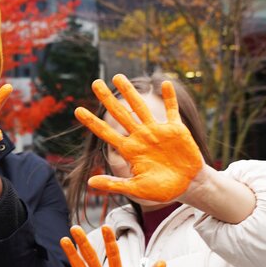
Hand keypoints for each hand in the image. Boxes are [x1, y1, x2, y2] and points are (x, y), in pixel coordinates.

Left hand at [76, 74, 203, 202]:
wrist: (188, 186)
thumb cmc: (161, 189)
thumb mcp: (136, 189)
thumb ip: (114, 184)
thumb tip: (89, 182)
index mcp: (130, 150)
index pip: (106, 133)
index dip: (92, 122)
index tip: (78, 110)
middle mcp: (141, 136)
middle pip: (120, 114)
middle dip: (107, 99)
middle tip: (95, 83)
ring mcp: (157, 131)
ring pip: (140, 107)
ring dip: (129, 92)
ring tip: (117, 77)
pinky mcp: (176, 129)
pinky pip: (172, 110)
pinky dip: (170, 97)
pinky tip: (164, 83)